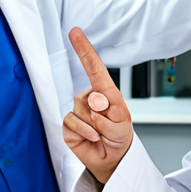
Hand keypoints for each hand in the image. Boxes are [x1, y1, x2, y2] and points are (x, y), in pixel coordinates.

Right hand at [63, 27, 132, 183]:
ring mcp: (77, 110)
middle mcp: (89, 98)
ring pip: (80, 110)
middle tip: (109, 124)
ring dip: (95, 125)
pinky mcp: (67, 124)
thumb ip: (110, 115)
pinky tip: (92, 137)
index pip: (94, 67)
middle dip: (100, 111)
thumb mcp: (123, 124)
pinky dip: (85, 131)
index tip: (75, 32)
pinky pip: (71, 122)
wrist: (110, 158)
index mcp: (105, 92)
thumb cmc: (119, 136)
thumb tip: (94, 108)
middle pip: (88, 95)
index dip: (84, 49)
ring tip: (102, 133)